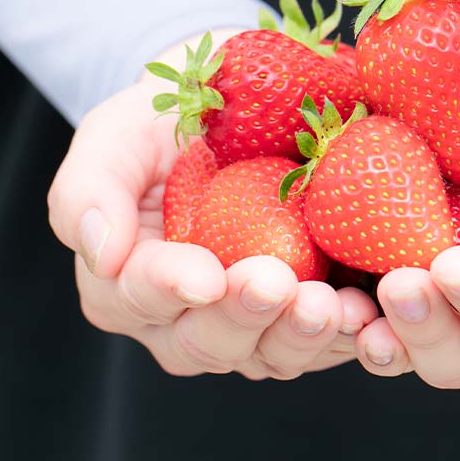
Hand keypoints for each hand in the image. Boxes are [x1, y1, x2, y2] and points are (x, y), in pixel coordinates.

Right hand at [48, 31, 377, 378]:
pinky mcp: (300, 308)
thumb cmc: (169, 118)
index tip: (204, 276)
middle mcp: (186, 313)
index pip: (137, 294)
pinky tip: (368, 312)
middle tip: (279, 285)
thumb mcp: (118, 132)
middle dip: (244, 318)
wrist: (239, 108)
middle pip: (205, 341)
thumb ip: (91, 187)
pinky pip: (322, 340)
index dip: (167, 288)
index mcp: (129, 276)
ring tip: (336, 307)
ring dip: (301, 335)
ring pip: (267, 352)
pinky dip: (347, 334)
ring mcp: (247, 316)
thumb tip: (99, 252)